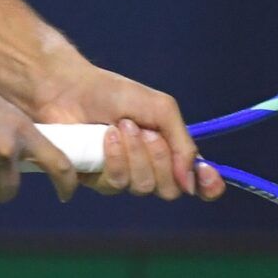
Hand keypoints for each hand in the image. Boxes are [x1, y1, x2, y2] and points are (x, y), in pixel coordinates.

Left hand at [26, 48, 224, 201]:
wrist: (70, 88)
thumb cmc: (114, 94)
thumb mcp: (160, 109)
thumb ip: (182, 142)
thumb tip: (191, 183)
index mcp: (168, 151)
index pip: (196, 182)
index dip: (207, 186)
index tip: (207, 175)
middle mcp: (148, 168)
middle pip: (170, 190)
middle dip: (160, 160)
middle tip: (145, 132)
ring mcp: (121, 176)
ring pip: (142, 188)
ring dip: (135, 155)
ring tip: (121, 127)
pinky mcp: (94, 179)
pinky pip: (114, 185)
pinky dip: (113, 159)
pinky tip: (105, 137)